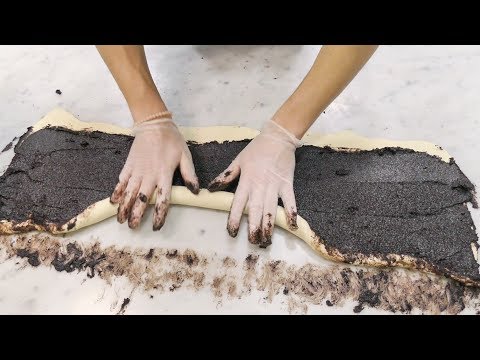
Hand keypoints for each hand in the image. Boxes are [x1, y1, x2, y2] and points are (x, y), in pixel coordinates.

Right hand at [111, 119, 198, 229]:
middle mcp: (149, 175)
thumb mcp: (185, 156)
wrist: (153, 123)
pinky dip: (117, 192)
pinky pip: (122, 181)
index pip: (162, 199)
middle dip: (136, 215)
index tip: (156, 227)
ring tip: (121, 220)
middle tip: (133, 227)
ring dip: (124, 208)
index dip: (159, 215)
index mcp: (164, 175)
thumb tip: (195, 192)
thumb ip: (190, 174)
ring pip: (129, 193)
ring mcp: (137, 170)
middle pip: (141, 200)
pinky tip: (114, 202)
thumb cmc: (172, 140)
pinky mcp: (129, 165)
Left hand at [208, 120, 301, 247]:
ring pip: (271, 209)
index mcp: (246, 181)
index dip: (235, 218)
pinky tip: (292, 225)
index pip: (239, 203)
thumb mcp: (238, 160)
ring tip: (267, 240)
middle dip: (255, 228)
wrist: (278, 138)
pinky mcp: (287, 184)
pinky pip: (290, 201)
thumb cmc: (256, 149)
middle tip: (254, 243)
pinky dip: (291, 212)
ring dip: (269, 226)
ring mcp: (275, 186)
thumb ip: (226, 176)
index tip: (232, 232)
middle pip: (256, 210)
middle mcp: (260, 186)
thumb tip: (211, 188)